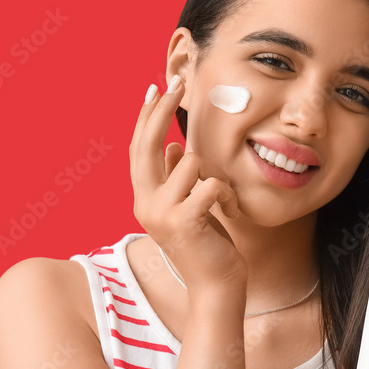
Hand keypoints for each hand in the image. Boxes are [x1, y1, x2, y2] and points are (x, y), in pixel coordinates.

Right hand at [130, 76, 246, 291]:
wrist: (215, 287)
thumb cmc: (206, 246)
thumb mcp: (189, 206)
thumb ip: (176, 178)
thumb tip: (174, 148)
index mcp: (143, 198)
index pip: (139, 149)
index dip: (145, 117)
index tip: (154, 88)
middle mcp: (145, 204)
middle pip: (150, 145)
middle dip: (163, 110)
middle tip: (179, 82)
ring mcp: (161, 213)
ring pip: (191, 162)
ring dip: (214, 176)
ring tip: (221, 203)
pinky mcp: (184, 221)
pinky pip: (211, 184)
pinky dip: (227, 195)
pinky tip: (229, 214)